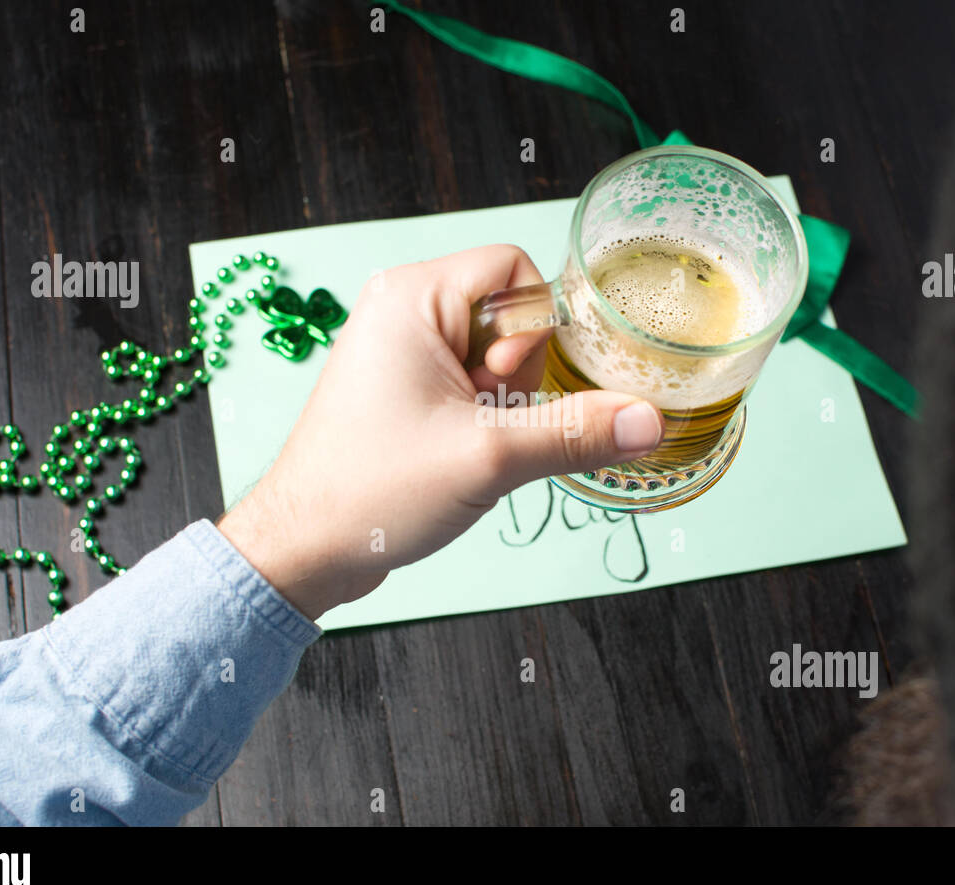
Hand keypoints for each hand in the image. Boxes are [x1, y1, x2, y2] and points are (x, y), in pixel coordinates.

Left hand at [217, 244, 663, 619]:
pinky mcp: (406, 388)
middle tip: (487, 420)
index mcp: (413, 296)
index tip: (506, 385)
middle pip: (512, 312)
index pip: (515, 267)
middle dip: (520, 372)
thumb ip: (577, 432)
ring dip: (505, 403)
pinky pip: (474, 382)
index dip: (534, 326)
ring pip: (497, 353)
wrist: (304, 548)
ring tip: (469, 442)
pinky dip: (486, 418)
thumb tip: (650, 420)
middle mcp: (404, 309)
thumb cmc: (371, 491)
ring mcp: (403, 350)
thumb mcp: (489, 458)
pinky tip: (463, 453)